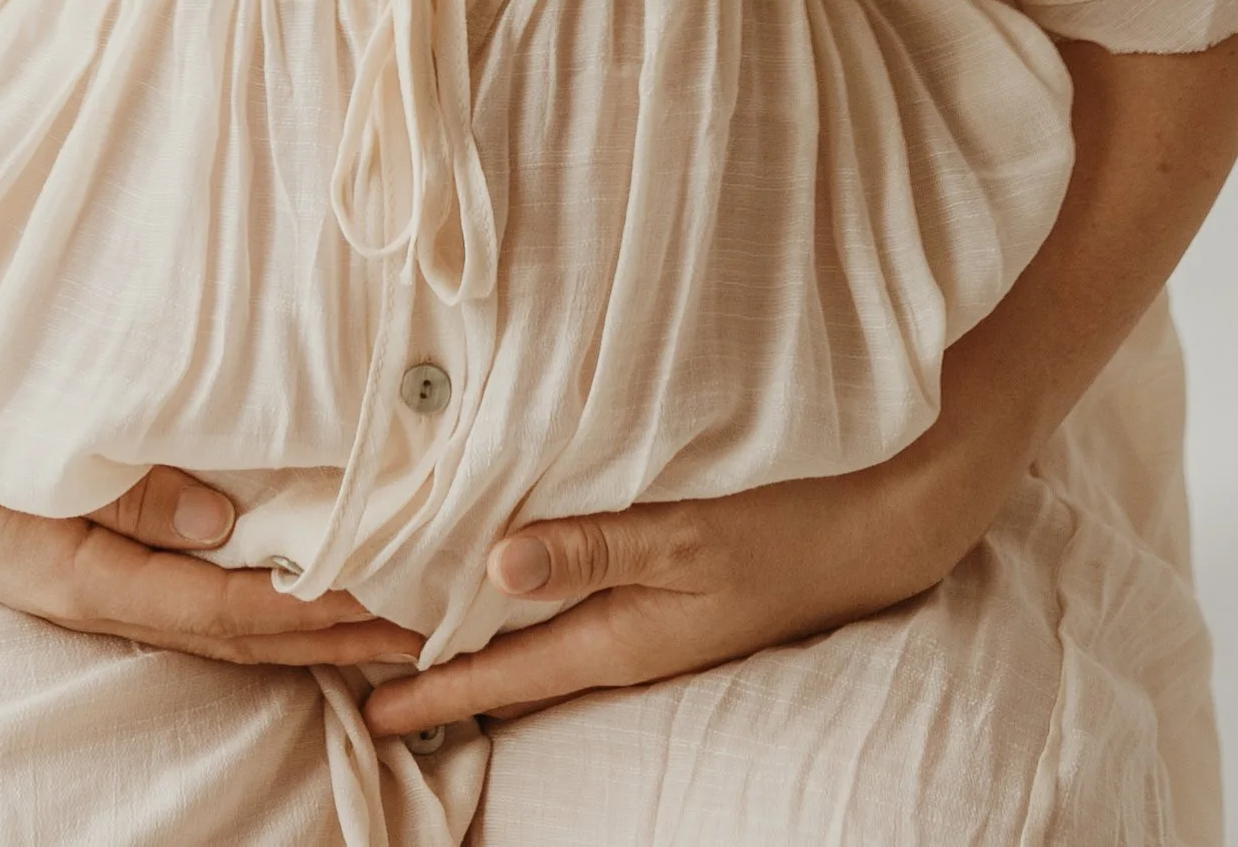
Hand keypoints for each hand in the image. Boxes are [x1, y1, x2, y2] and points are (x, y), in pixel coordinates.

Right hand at [0, 388, 421, 671]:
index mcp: (70, 573)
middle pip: (232, 636)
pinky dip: (267, 598)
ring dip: (312, 626)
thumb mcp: (10, 446)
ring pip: (223, 624)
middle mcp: (95, 595)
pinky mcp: (106, 563)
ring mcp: (102, 587)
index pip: (210, 610)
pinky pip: (200, 594)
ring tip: (402, 621)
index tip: (383, 605)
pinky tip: (319, 583)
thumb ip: (117, 482)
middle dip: (331, 639)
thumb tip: (227, 522)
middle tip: (433, 633)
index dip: (299, 613)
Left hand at [360, 418, 1019, 740]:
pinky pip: (575, 611)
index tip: (366, 708)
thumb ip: (592, 549)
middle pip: (511, 664)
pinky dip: (526, 608)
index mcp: (619, 638)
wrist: (877, 530)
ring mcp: (649, 623)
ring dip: (478, 638)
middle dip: (438, 668)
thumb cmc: (784, 528)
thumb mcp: (685, 536)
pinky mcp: (668, 594)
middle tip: (360, 663)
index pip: (503, 676)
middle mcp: (625, 640)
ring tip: (412, 632)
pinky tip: (507, 588)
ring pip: (539, 639)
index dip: (431, 690)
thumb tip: (494, 567)